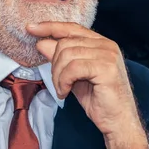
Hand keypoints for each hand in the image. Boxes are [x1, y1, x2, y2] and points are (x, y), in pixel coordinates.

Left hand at [27, 22, 148, 148]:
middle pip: (65, 42)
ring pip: (67, 54)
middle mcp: (106, 45)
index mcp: (100, 43)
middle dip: (54, 65)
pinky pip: (73, 68)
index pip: (71, 28)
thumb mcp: (73, 75)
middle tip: (57, 84)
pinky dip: (63, 81)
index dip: (49, 27)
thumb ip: (60, 58)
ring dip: (58, 76)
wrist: (117, 121)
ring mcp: (108, 55)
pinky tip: (65, 92)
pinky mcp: (106, 68)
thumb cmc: (98, 99)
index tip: (30, 29)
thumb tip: (41, 43)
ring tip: (62, 90)